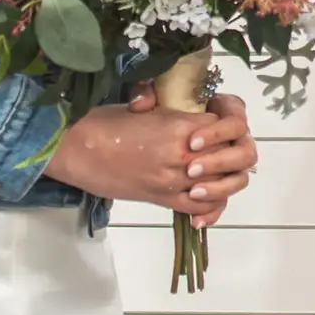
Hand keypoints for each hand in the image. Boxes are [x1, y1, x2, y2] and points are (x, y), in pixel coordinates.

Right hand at [41, 97, 255, 216]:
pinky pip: (201, 208)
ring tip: (220, 172)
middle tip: (227, 148)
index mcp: (183, 125)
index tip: (222, 124)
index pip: (230, 126)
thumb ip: (177, 113)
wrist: (77, 149)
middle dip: (237, 151)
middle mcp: (185, 154)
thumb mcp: (148, 107)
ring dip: (228, 179)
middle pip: (236, 155)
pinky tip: (207, 200)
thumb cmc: (108, 122)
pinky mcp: (162, 199)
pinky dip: (211, 206)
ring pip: (224, 184)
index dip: (231, 125)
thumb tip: (195, 115)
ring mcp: (175, 180)